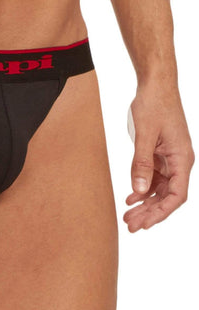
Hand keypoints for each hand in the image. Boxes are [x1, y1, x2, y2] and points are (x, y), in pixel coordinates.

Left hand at [124, 85, 193, 230]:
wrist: (155, 84)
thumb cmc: (154, 104)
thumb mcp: (145, 134)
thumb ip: (141, 163)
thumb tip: (138, 190)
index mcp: (182, 158)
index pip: (177, 195)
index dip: (162, 212)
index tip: (146, 223)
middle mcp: (179, 161)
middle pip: (167, 196)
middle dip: (150, 212)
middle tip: (131, 225)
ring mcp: (170, 158)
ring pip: (160, 189)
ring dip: (145, 203)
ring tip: (128, 215)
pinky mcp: (160, 153)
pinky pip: (153, 177)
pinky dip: (142, 188)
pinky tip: (130, 198)